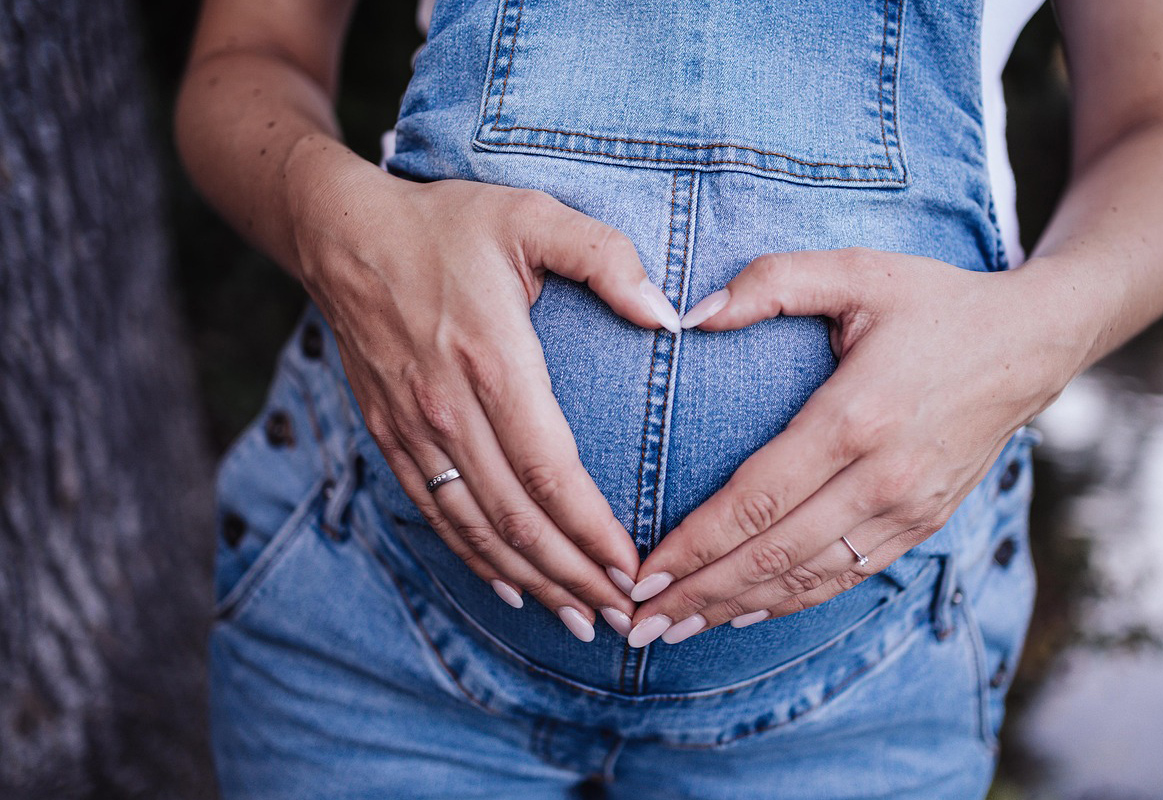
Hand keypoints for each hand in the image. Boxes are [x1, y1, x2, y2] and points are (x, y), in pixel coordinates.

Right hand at [291, 166, 683, 640]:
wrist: (341, 234)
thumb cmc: (446, 223)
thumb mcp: (532, 216)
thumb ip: (605, 258)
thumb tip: (668, 314)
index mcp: (492, 359)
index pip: (549, 470)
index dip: (591, 530)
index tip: (633, 567)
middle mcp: (448, 408)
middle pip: (517, 517)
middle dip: (573, 575)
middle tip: (622, 616)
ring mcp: (414, 428)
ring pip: (476, 528)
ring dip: (531, 580)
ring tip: (579, 618)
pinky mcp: (390, 436)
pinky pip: (436, 514)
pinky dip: (474, 559)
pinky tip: (511, 587)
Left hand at [625, 248, 1075, 645]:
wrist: (1033, 345)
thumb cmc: (936, 303)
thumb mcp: (858, 271)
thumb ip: (771, 283)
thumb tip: (689, 315)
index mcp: (856, 416)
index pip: (757, 499)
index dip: (694, 545)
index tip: (641, 573)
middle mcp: (883, 477)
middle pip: (772, 554)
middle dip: (698, 593)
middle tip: (636, 621)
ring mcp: (907, 509)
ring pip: (807, 578)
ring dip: (735, 608)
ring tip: (673, 630)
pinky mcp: (923, 524)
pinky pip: (845, 577)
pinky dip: (789, 602)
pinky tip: (743, 613)